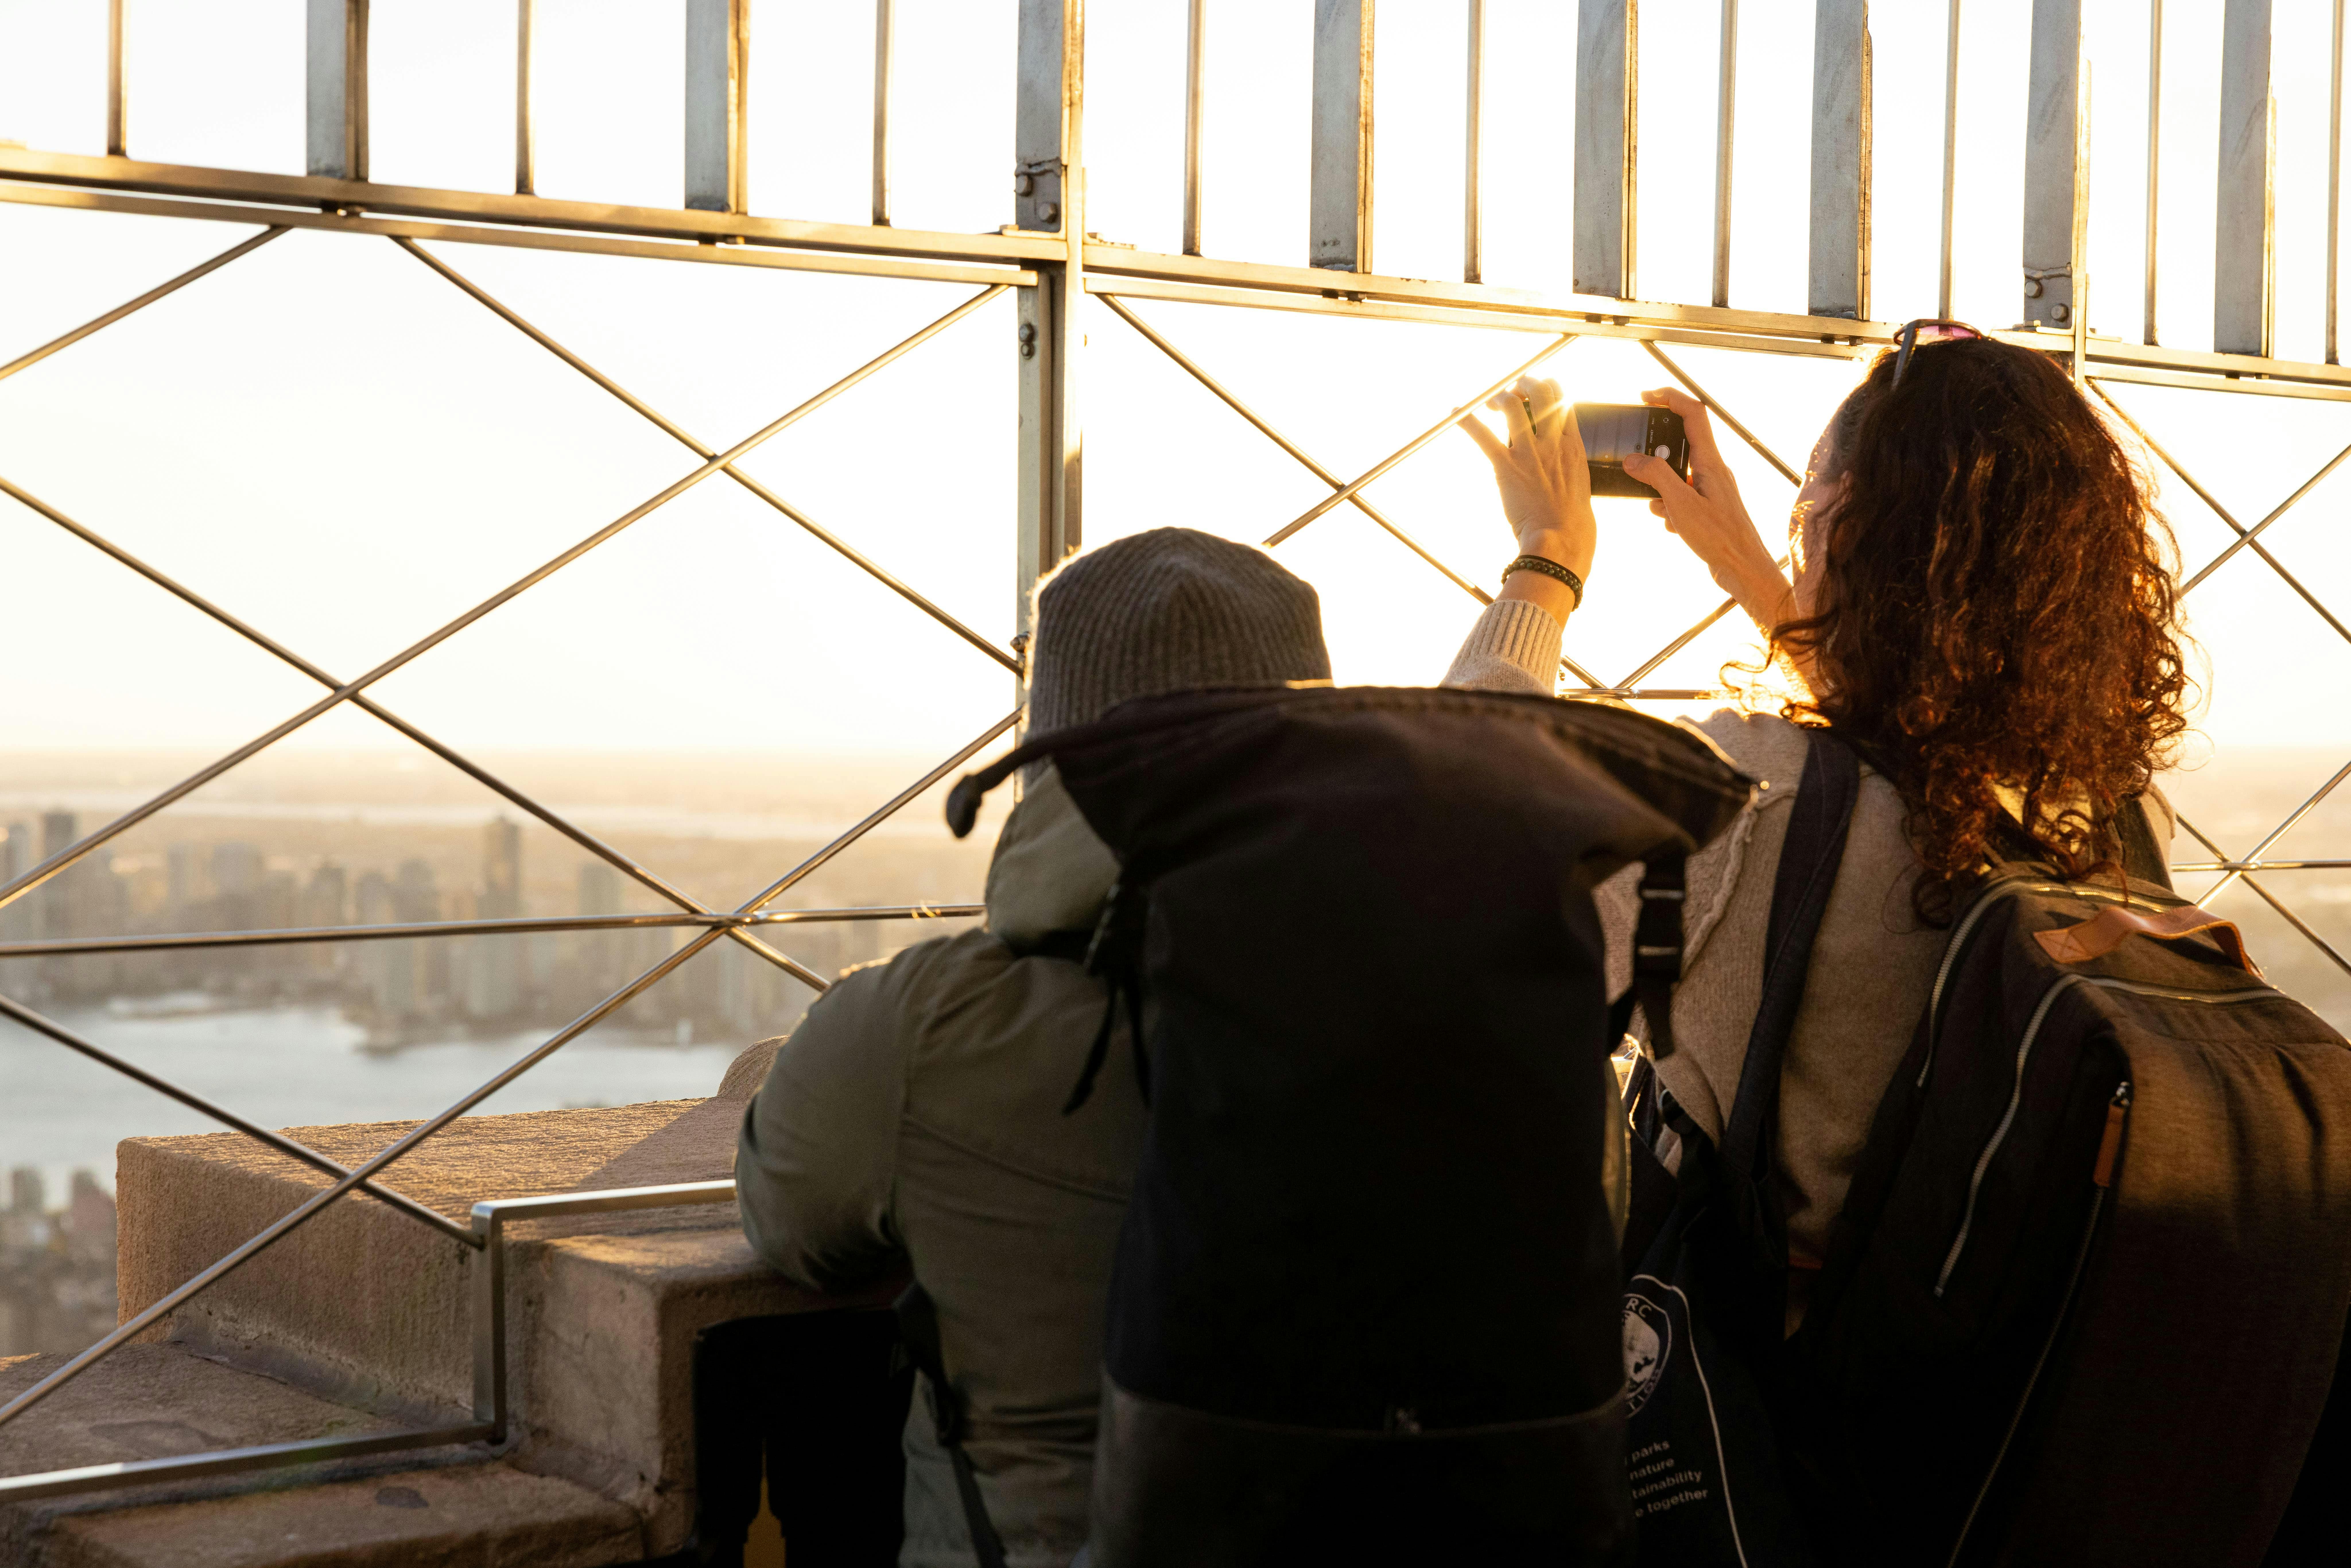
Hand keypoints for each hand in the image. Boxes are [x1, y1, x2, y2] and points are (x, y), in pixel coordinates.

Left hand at [1458, 375, 1597, 581]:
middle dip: (1525, 383)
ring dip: (1499, 397)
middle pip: (1541, 393)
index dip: (1547, 387)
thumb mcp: (1579, 483)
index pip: (1563, 400)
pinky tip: (1455, 411)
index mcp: (1573, 446)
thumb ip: (1567, 464)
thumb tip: (1559, 461)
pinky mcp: (1507, 467)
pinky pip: (1483, 437)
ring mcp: (1529, 453)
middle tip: (1513, 390)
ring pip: (1513, 406)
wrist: (1562, 542)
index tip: (1536, 391)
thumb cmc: (1572, 522)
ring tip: (1492, 402)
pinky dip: (1467, 421)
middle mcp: (1552, 443)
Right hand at [1621, 388, 1790, 632]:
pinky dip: (1669, 506)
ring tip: (1658, 507)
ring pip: (1679, 474)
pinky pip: (1682, 496)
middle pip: (1683, 442)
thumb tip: (1633, 459)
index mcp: (1711, 463)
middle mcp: (1714, 471)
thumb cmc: (1720, 538)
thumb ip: (1657, 477)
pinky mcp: (1709, 508)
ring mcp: (1712, 489)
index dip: (1669, 398)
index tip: (1645, 396)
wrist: (1743, 569)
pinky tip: (1669, 522)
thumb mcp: (1681, 505)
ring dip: (1661, 486)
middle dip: (1658, 452)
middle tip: (1638, 461)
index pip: (1693, 414)